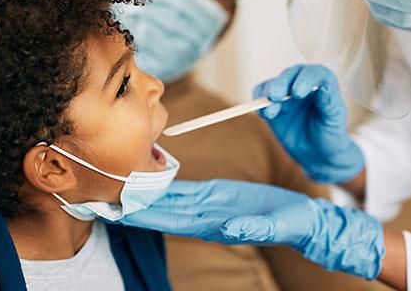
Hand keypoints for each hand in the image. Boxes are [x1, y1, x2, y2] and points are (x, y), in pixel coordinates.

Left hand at [118, 179, 384, 279]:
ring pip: (170, 199)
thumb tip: (230, 231)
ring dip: (145, 194)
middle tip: (103, 196)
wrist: (307, 220)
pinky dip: (166, 185)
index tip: (119, 212)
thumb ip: (254, 229)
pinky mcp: (219, 194)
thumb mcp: (278, 225)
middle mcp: (207, 217)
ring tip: (118, 185)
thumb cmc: (295, 225)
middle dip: (134, 205)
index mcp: (217, 225)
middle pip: (163, 210)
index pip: (172, 221)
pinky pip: (186, 189)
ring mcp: (211, 206)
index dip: (145, 216)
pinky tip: (150, 178)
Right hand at [253, 64, 364, 182]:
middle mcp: (302, 81)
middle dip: (280, 84)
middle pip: (289, 75)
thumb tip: (324, 86)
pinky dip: (258, 104)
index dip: (305, 80)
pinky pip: (260, 96)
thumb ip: (329, 102)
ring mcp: (285, 92)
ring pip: (272, 85)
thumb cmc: (330, 133)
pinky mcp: (272, 103)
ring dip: (267, 95)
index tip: (297, 94)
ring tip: (269, 112)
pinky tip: (262, 115)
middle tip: (275, 96)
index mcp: (323, 82)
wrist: (317, 152)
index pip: (314, 74)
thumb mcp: (334, 119)